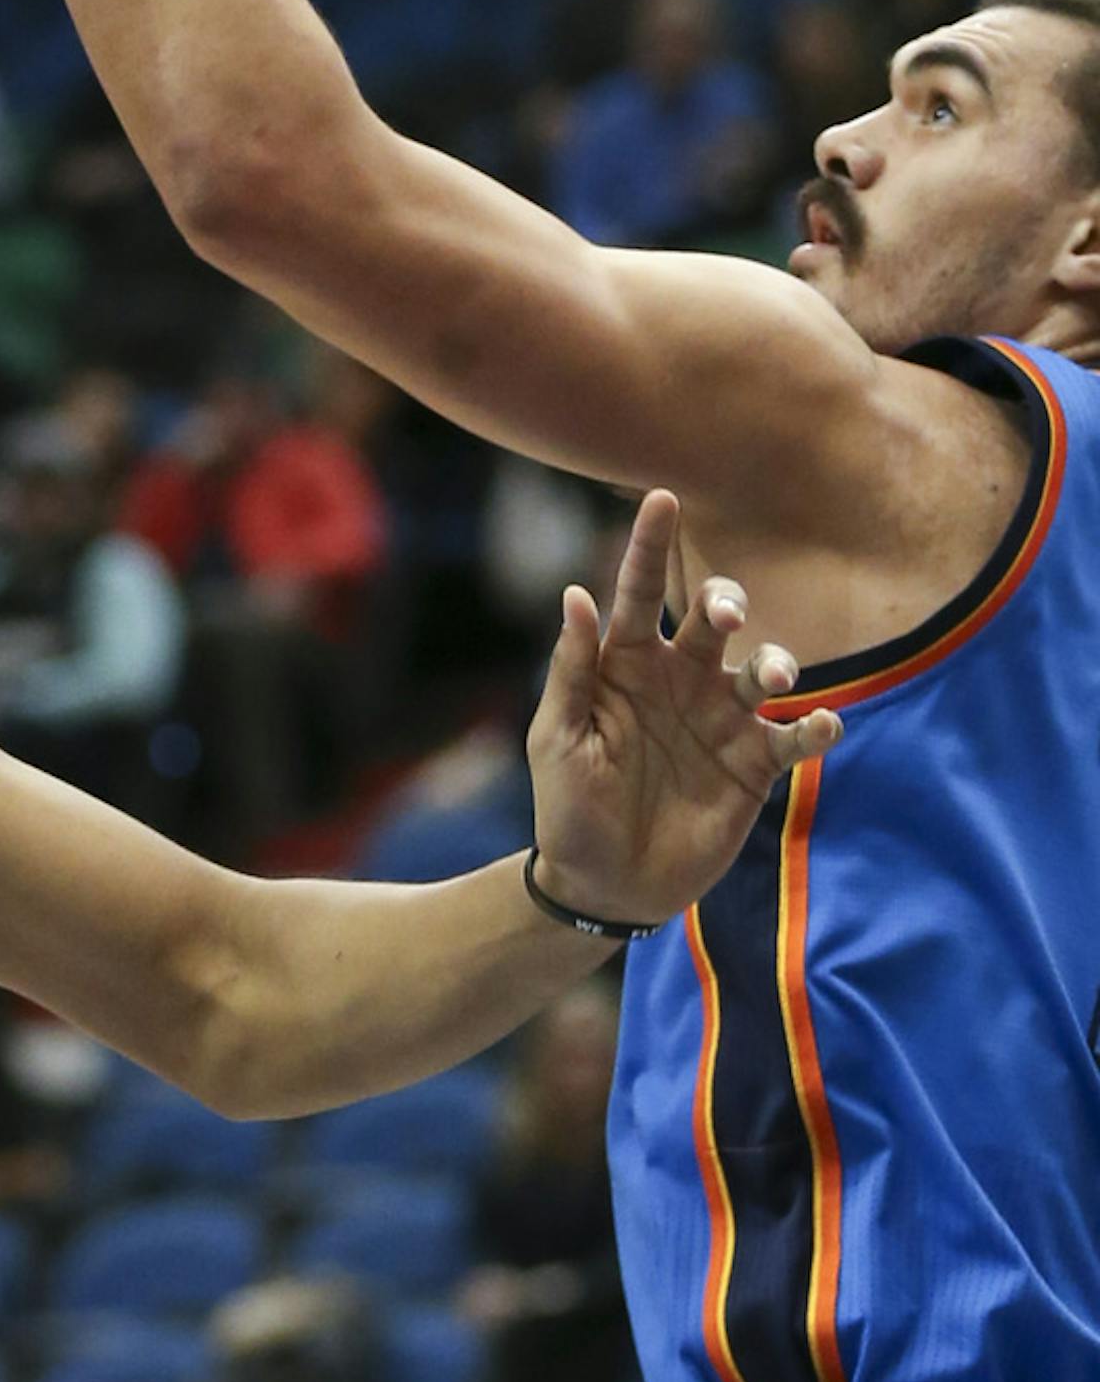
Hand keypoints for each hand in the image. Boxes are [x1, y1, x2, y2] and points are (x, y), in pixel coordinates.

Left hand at [525, 489, 838, 927]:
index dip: (650, 545)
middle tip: (727, 615)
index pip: (639, 590)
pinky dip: (814, 726)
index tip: (662, 497)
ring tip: (774, 677)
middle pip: (715, 618)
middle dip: (727, 601)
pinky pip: (792, 736)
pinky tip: (821, 723)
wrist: (605, 883)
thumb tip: (575, 592)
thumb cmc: (568, 805)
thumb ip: (572, 670)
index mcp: (628, 662)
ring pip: (763, 668)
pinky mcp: (753, 765)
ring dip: (777, 662)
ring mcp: (722, 719)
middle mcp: (682, 678)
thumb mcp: (559, 738)